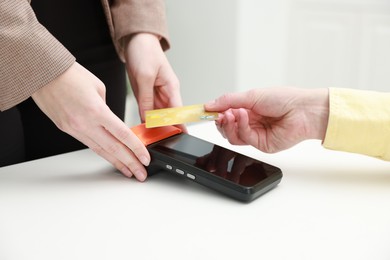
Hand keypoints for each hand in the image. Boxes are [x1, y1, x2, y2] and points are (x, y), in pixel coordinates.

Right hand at [32, 62, 149, 180]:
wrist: (43, 74)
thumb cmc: (71, 75)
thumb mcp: (99, 88)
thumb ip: (108, 108)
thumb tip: (112, 122)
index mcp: (97, 111)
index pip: (123, 135)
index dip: (136, 149)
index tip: (145, 158)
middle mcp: (85, 123)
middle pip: (113, 148)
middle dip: (130, 163)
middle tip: (141, 173)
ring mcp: (75, 128)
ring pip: (101, 150)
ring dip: (117, 162)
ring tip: (129, 171)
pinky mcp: (67, 129)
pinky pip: (89, 144)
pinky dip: (102, 153)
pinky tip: (111, 158)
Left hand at [125, 33, 183, 128]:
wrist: (136, 41)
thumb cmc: (145, 51)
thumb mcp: (144, 76)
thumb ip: (146, 99)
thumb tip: (148, 118)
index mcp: (172, 87)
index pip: (178, 111)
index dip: (179, 125)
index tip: (180, 137)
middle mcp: (166, 93)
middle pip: (168, 116)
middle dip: (164, 128)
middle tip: (158, 140)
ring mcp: (156, 95)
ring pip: (157, 115)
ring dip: (153, 125)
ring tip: (148, 137)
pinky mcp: (147, 95)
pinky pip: (147, 110)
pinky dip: (145, 118)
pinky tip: (141, 126)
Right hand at [205, 87, 328, 152]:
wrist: (303, 110)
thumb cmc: (284, 99)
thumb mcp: (251, 95)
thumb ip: (228, 100)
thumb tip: (209, 104)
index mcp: (248, 110)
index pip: (226, 115)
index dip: (216, 114)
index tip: (206, 110)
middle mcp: (251, 123)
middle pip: (227, 128)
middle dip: (221, 121)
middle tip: (220, 113)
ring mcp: (256, 135)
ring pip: (232, 136)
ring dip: (230, 124)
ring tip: (234, 112)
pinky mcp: (261, 145)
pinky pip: (243, 139)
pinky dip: (241, 126)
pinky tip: (244, 116)